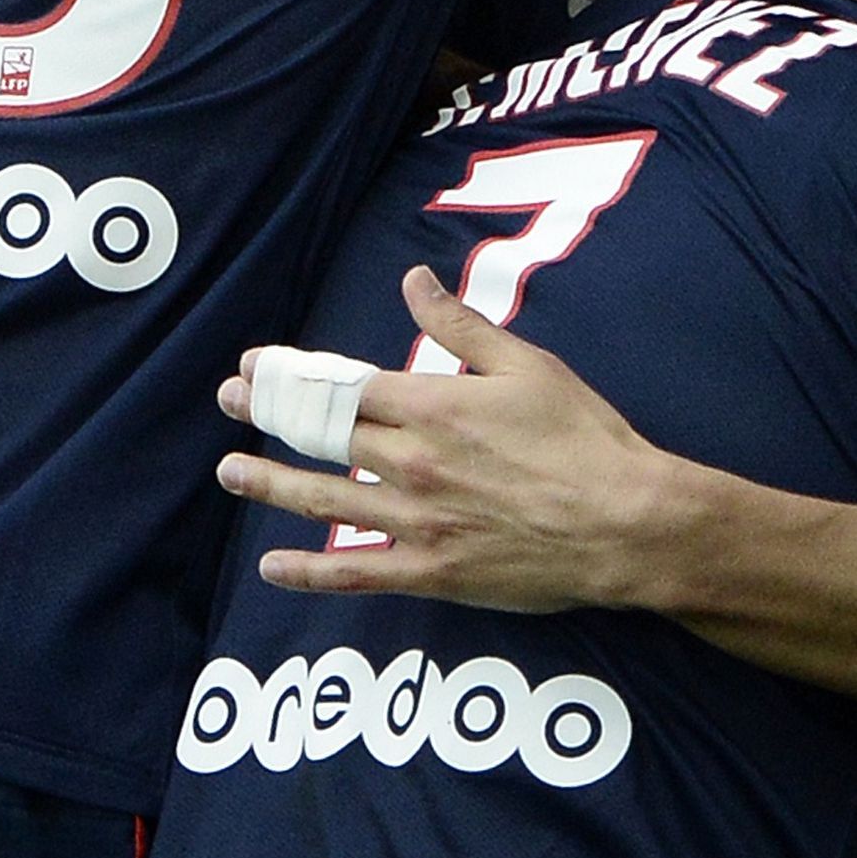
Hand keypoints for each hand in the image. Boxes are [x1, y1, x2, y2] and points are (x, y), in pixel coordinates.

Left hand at [215, 271, 718, 609]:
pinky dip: (310, 573)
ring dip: (270, 484)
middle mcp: (411, 462)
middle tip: (229, 404)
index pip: (339, 385)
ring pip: (323, 501)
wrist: (627, 523)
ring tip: (230, 472)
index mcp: (432, 406)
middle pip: (320, 435)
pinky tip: (273, 567)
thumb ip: (461, 327)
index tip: (253, 368)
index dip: (289, 375)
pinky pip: (356, 575)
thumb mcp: (527, 366)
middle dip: (267, 415)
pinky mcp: (432, 573)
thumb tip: (413, 282)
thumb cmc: (585, 439)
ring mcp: (417, 522)